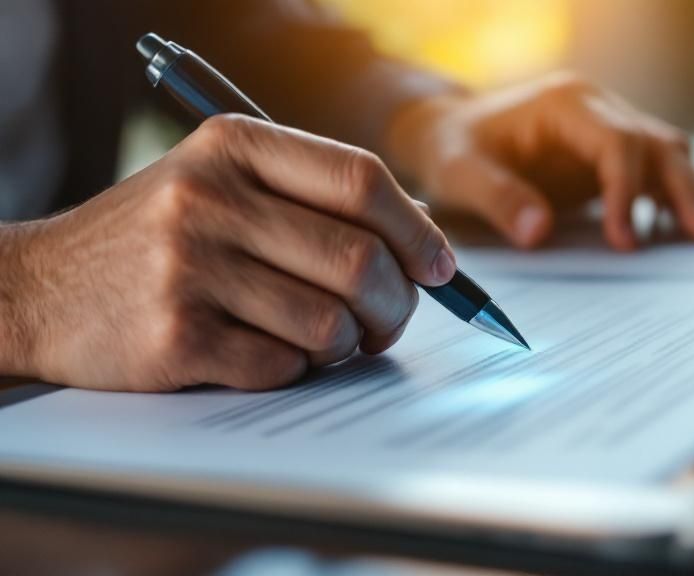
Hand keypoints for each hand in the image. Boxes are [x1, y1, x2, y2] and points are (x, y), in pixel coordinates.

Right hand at [1, 115, 454, 391]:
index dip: (417, 230)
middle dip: (395, 304)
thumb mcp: (221, 184)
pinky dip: (296, 370)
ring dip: (346, 344)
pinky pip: (284, 365)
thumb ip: (314, 201)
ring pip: (330, 322)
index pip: (361, 180)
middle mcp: (209, 197)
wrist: (40, 288)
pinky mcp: (174, 335)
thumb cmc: (158, 238)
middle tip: (388, 322)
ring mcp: (188, 267)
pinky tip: (270, 354)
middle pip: (360, 259)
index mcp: (233, 146)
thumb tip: (425, 251)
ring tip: (326, 340)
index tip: (440, 268)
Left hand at [389, 72, 693, 250]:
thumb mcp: (459, 173)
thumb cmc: (453, 148)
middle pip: (657, 144)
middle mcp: (597, 111)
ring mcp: (608, 131)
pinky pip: (656, 173)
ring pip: (668, 155)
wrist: (450, 132)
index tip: (624, 241)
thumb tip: (538, 232)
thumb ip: (497, 198)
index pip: (616, 144)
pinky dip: (679, 197)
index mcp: (566, 105)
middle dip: (686, 189)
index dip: (626, 192)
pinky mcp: (611, 156)